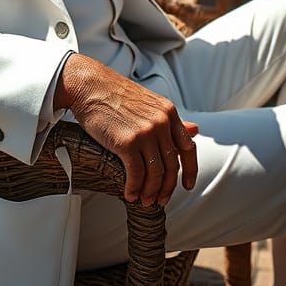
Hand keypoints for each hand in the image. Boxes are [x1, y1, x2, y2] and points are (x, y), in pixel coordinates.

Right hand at [54, 54, 198, 205]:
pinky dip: (134, 188)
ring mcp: (146, 132)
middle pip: (172, 165)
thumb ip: (170, 120)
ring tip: (143, 200)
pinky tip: (129, 194)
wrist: (90, 85)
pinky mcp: (127, 142)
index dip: (190, 170)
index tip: (187, 185)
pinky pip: (137, 174)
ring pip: (156, 173)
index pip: (188, 147)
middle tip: (160, 199)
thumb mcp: (149, 103)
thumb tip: (195, 129)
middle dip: (167, 187)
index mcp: (168, 112)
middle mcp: (161, 122)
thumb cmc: (115, 94)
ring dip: (150, 192)